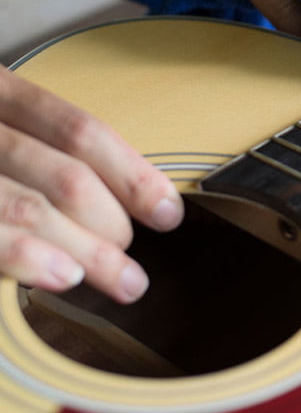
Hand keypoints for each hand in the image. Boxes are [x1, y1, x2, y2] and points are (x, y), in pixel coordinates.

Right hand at [0, 67, 182, 302]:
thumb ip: (36, 153)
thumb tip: (118, 204)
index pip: (79, 130)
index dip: (132, 174)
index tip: (167, 212)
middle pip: (64, 174)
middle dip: (112, 227)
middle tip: (132, 266)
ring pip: (27, 203)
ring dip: (84, 251)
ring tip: (121, 282)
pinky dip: (20, 254)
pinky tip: (56, 276)